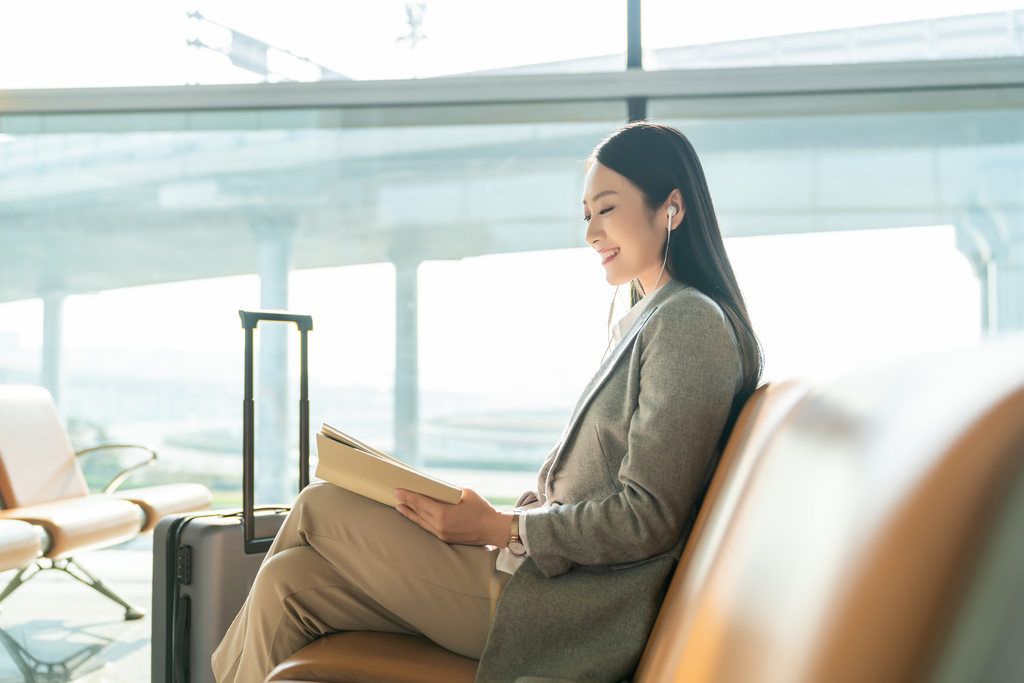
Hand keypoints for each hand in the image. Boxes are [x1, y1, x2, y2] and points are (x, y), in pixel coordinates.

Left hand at [395, 487, 512, 546]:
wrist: (493, 529)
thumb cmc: (482, 508)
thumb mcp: (466, 492)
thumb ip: (449, 490)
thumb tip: (437, 488)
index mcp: (444, 513)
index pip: (421, 501)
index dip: (408, 495)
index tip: (398, 489)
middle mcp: (440, 525)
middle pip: (418, 511)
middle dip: (406, 502)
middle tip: (395, 494)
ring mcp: (442, 534)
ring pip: (420, 521)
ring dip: (409, 513)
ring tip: (399, 506)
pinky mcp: (445, 538)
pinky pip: (428, 528)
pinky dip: (419, 520)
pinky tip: (414, 516)